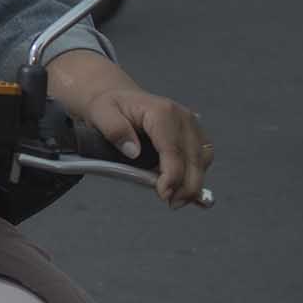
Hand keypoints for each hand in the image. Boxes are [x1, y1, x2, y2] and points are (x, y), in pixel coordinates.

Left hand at [79, 87, 212, 206]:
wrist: (119, 98)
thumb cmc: (109, 106)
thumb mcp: (100, 112)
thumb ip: (115, 130)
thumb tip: (133, 151)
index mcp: (162, 112)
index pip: (173, 150)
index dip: (172, 175)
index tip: (164, 194)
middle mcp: (183, 117)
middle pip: (194, 159)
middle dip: (186, 186)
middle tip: (172, 203)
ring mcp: (192, 126)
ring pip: (202, 161)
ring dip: (192, 183)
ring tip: (174, 199)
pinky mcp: (196, 135)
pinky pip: (202, 159)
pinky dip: (194, 175)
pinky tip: (181, 188)